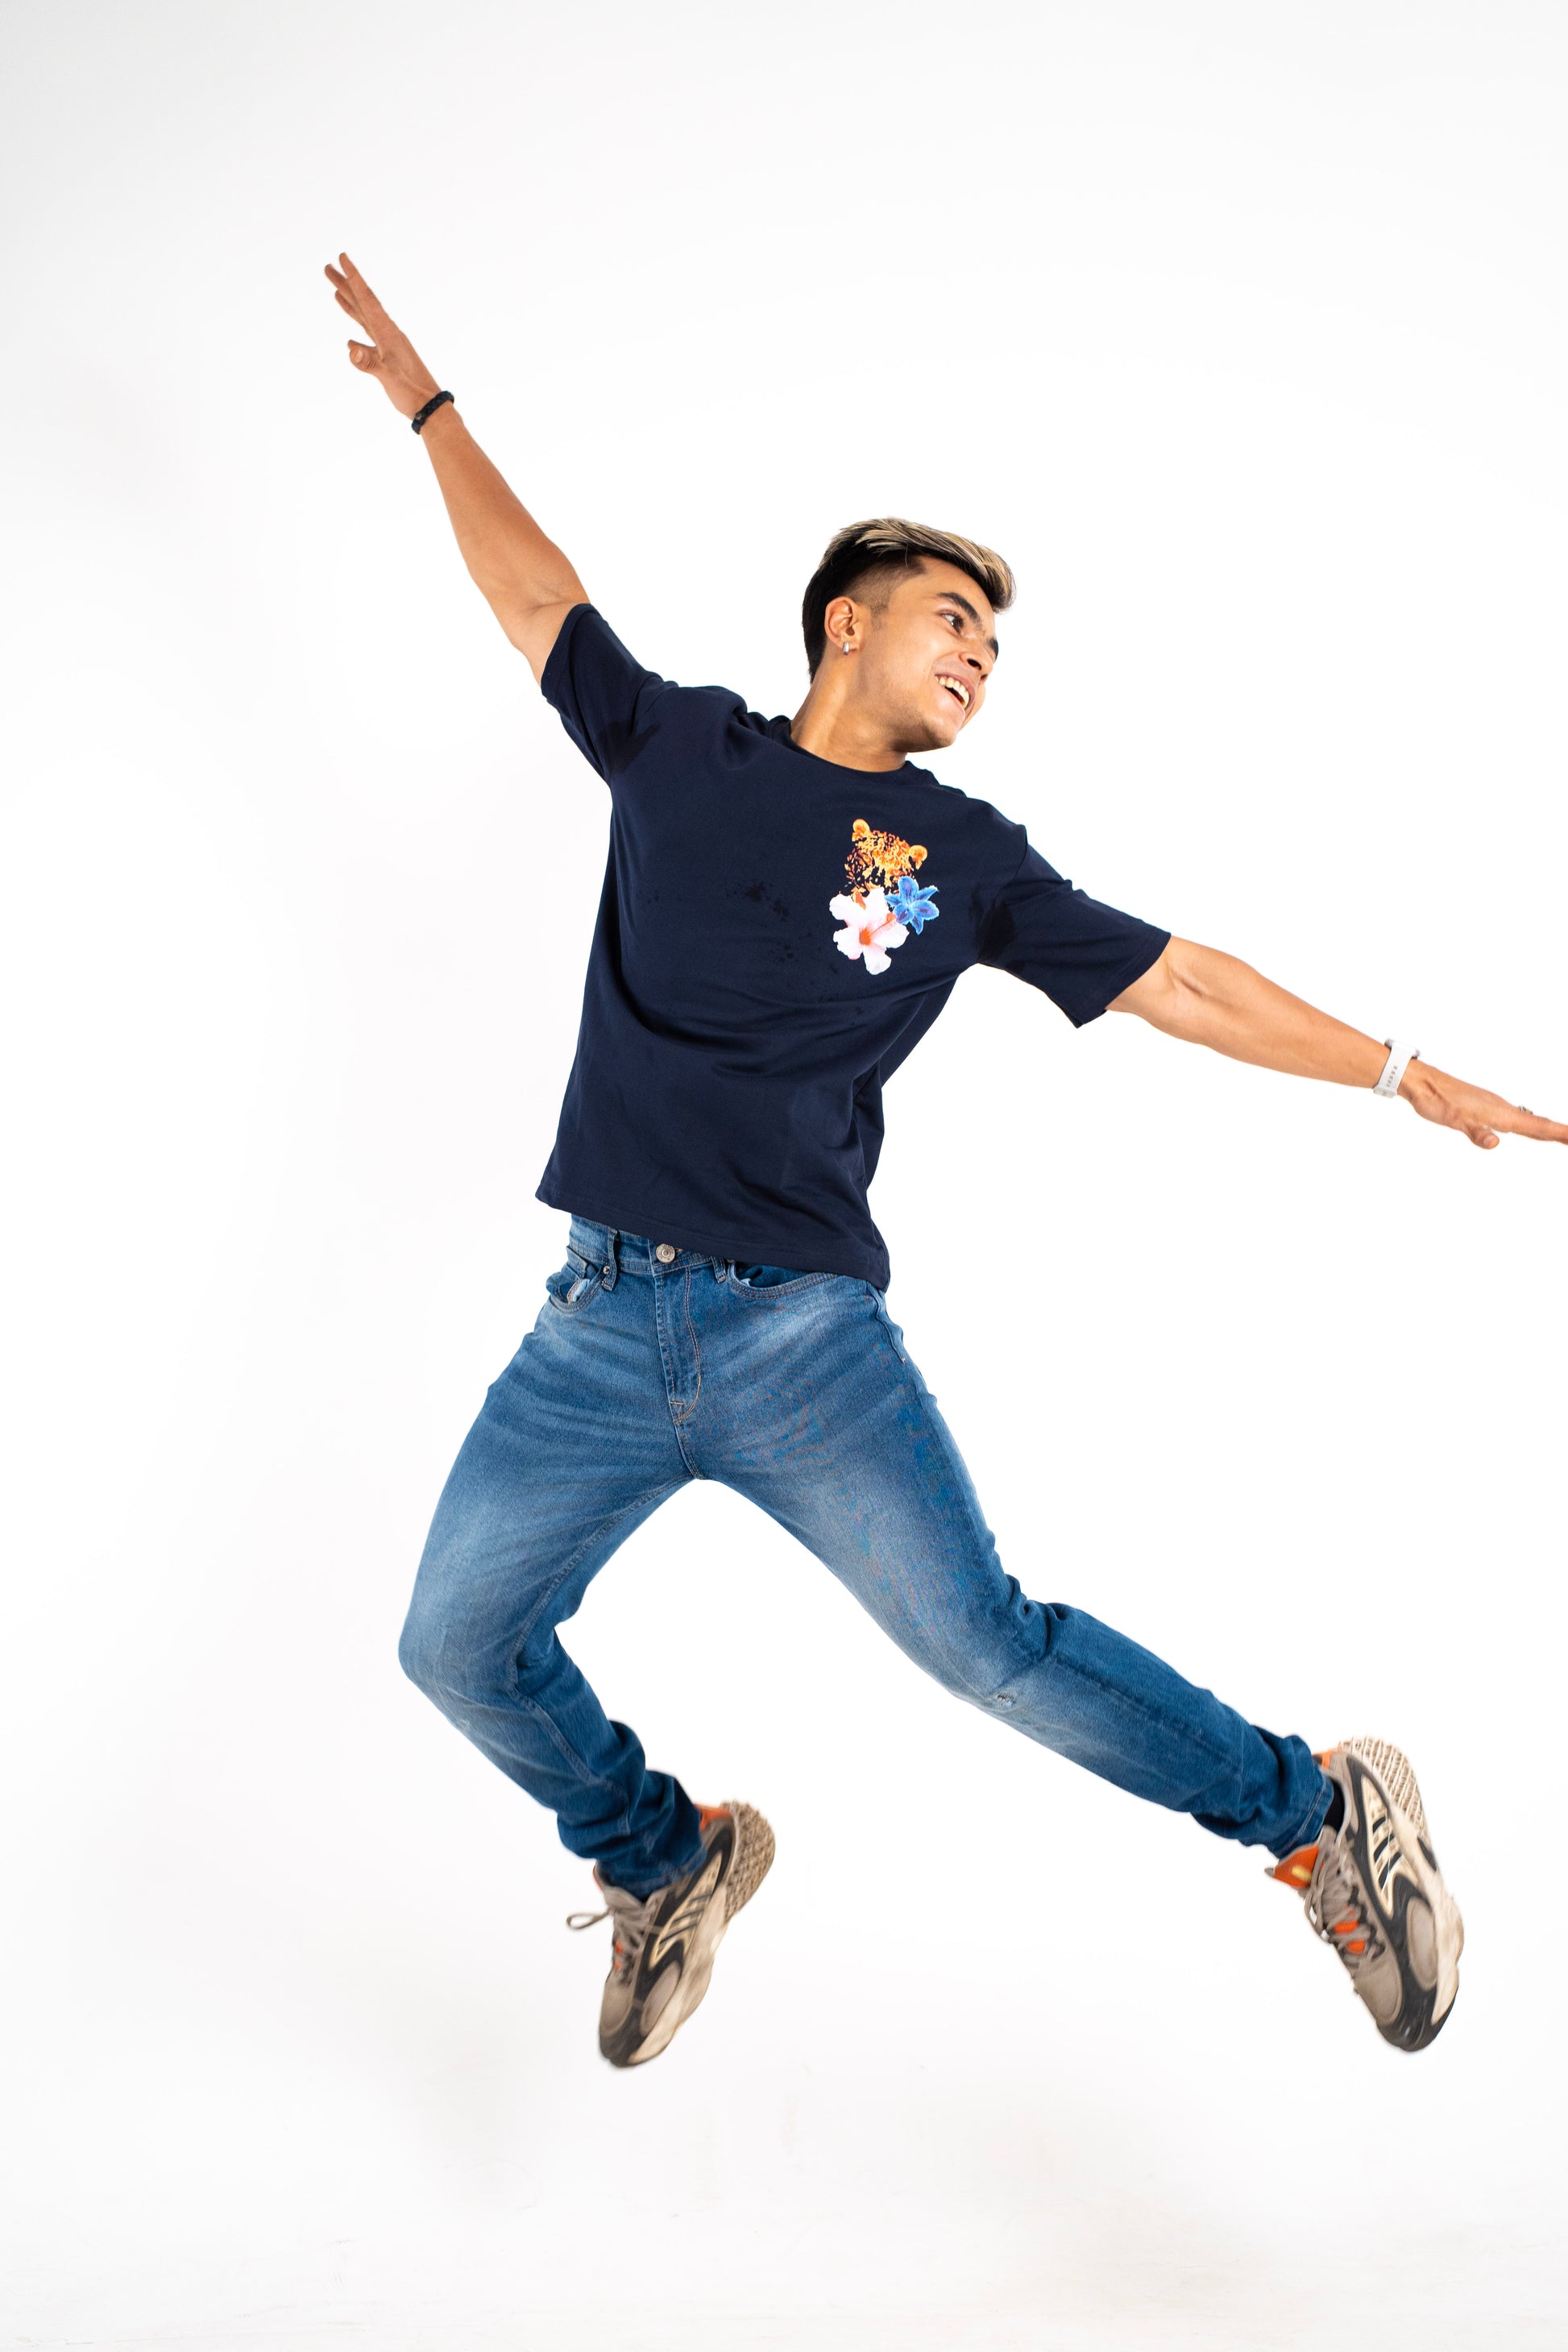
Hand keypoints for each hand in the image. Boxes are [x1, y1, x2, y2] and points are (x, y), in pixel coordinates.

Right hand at [324, 253, 441, 420]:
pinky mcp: (388, 358)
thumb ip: (370, 363)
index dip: (354, 277)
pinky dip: (357, 334)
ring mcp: (388, 345)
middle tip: (328, 267)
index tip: (342, 257)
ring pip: (364, 318)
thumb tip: (351, 348)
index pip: (367, 299)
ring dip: (350, 303)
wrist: (429, 407)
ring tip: (335, 289)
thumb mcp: (389, 377)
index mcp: (388, 332)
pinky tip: (350, 340)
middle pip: (363, 303)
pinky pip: (369, 339)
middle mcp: (388, 333)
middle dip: (346, 284)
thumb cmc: (411, 393)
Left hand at [1402, 1060, 1567, 1150]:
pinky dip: (1528, 1126)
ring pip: (1527, 1121)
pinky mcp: (1484, 1108)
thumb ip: (1476, 1132)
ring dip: (1545, 1130)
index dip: (1558, 1133)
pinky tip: (1525, 1129)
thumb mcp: (1454, 1120)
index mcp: (1500, 1112)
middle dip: (1558, 1133)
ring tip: (1561, 1138)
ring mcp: (1494, 1108)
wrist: (1422, 1083)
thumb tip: (1494, 1142)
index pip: (1536, 1126)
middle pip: (1537, 1125)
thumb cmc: (1437, 1099)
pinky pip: (1514, 1119)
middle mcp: (1501, 1109)